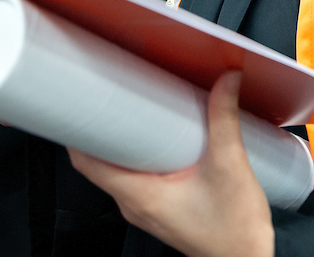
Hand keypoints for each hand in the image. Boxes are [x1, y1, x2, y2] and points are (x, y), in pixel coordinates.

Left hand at [68, 72, 273, 256]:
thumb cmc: (235, 231)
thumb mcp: (230, 166)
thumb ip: (224, 119)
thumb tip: (225, 82)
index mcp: (140, 196)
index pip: (87, 162)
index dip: (77, 130)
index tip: (81, 100)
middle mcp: (135, 204)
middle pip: (98, 162)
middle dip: (101, 127)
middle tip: (108, 94)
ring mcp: (144, 208)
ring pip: (116, 169)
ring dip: (120, 141)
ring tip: (130, 110)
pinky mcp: (158, 208)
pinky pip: (134, 177)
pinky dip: (136, 155)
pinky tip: (154, 138)